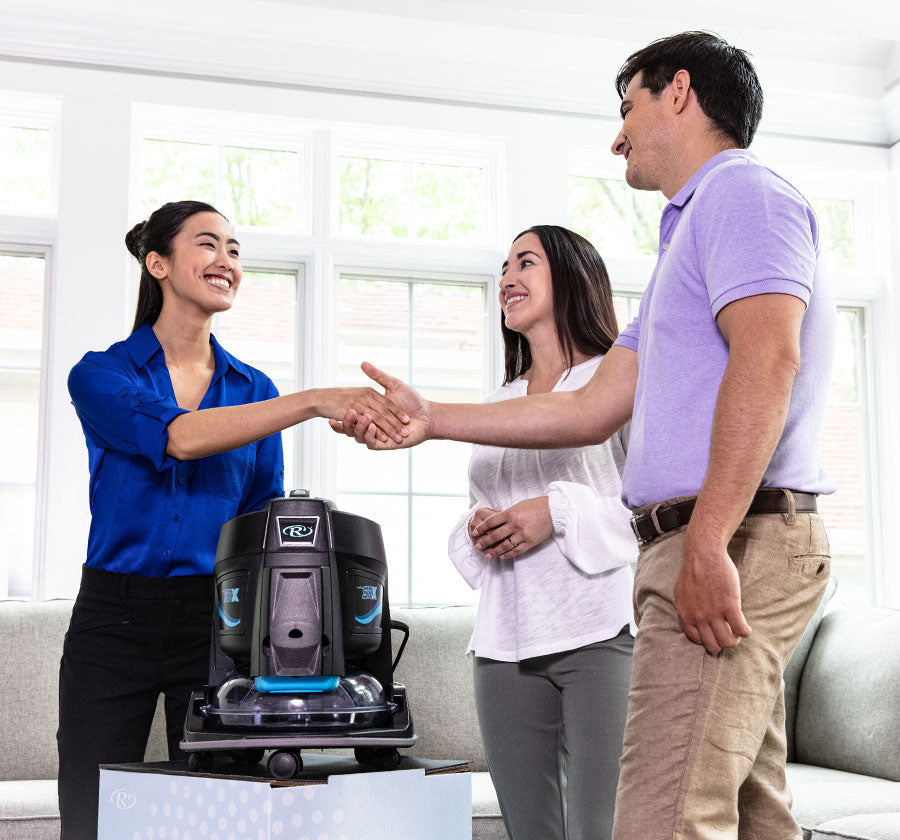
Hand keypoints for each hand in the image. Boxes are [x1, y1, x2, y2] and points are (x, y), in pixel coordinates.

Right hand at [328, 362, 432, 449]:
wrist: (428, 417)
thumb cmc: (413, 400)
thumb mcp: (393, 384)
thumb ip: (377, 375)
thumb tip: (362, 362)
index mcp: (373, 410)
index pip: (356, 410)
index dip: (345, 408)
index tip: (334, 405)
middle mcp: (374, 424)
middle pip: (355, 423)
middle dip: (346, 420)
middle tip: (336, 414)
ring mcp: (378, 434)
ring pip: (360, 433)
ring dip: (356, 425)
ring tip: (353, 416)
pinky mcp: (384, 444)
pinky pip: (371, 441)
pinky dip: (368, 433)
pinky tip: (369, 424)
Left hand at [469, 496, 552, 559]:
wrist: (553, 510)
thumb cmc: (536, 506)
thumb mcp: (518, 506)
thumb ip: (507, 514)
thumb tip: (496, 522)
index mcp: (510, 513)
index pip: (491, 522)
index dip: (481, 528)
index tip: (475, 533)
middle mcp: (514, 524)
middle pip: (495, 535)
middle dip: (485, 542)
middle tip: (478, 547)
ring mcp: (522, 534)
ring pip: (504, 546)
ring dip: (494, 552)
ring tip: (487, 556)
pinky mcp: (530, 542)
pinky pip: (517, 550)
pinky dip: (508, 554)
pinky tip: (502, 556)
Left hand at [674, 534, 751, 653]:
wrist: (703, 554)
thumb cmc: (693, 570)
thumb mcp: (681, 592)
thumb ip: (687, 607)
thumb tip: (692, 617)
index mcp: (686, 614)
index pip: (697, 640)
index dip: (708, 640)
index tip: (714, 634)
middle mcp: (699, 617)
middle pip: (713, 646)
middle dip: (722, 643)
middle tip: (729, 635)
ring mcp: (714, 613)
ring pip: (728, 642)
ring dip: (735, 640)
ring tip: (738, 632)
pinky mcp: (729, 605)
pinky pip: (740, 629)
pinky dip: (746, 633)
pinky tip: (747, 629)